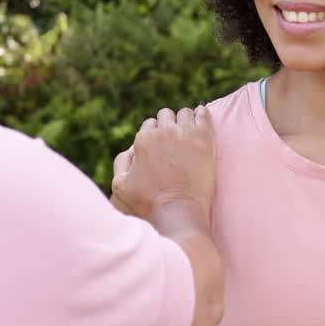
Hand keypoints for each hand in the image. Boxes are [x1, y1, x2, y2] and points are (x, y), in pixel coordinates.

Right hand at [111, 106, 214, 220]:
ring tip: (188, 131)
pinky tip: (201, 116)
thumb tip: (132, 149)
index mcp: (143, 140)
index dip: (154, 135)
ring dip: (184, 120)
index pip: (149, 125)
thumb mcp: (120, 186)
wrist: (179, 212)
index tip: (161, 145)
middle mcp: (163, 131)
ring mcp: (185, 133)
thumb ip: (122, 163)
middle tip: (175, 139)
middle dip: (168, 125)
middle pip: (166, 115)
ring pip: (184, 113)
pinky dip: (202, 113)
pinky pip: (203, 114)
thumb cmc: (148, 204)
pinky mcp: (204, 139)